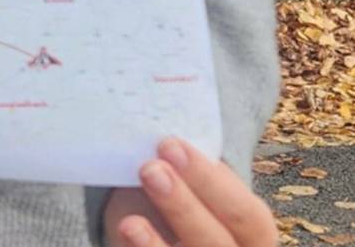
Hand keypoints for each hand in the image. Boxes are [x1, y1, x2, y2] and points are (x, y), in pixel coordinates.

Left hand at [102, 139, 275, 246]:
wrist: (160, 233)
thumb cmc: (183, 204)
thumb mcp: (195, 189)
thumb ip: (187, 171)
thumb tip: (164, 144)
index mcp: (254, 235)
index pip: (247, 214)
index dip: (210, 181)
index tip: (170, 145)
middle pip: (217, 243)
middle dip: (184, 207)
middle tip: (150, 169)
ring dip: (157, 246)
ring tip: (130, 222)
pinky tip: (126, 235)